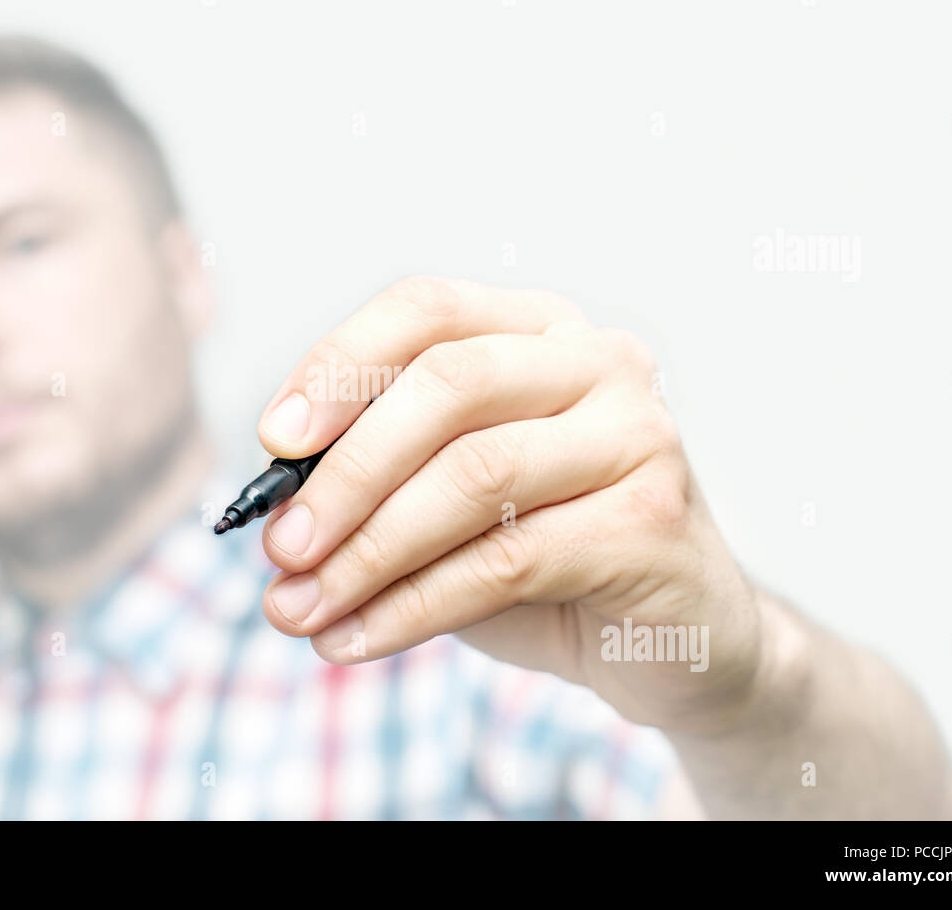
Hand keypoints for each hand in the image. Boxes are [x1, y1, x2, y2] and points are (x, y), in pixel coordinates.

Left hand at [256, 276, 771, 735]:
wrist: (677, 642)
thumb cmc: (551, 560)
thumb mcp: (455, 505)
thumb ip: (383, 484)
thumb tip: (280, 508)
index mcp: (540, 331)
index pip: (426, 309)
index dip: (339, 365)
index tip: (274, 440)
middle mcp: (599, 363)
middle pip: (449, 384)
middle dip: (346, 473)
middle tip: (281, 548)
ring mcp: (637, 436)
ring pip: (474, 474)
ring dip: (368, 552)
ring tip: (301, 609)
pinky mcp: (651, 524)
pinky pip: (506, 560)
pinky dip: (413, 607)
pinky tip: (358, 639)